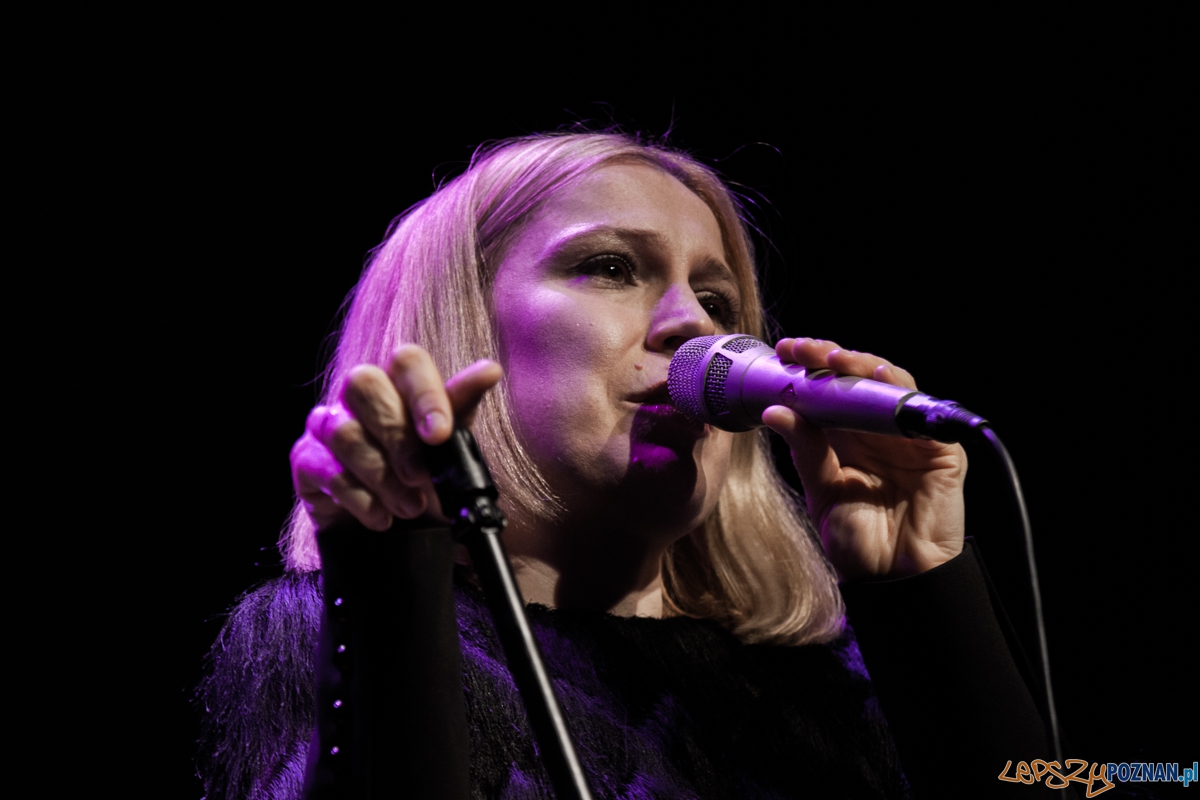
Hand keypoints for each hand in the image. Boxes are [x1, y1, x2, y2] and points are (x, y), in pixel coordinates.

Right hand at [290, 345, 502, 531]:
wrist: (397, 531)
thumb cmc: (424, 475)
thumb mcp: (450, 444)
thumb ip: (463, 406)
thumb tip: (489, 369)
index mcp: (398, 383)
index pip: (406, 361)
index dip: (423, 393)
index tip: (439, 434)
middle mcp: (358, 395)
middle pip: (363, 384)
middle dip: (397, 437)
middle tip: (420, 476)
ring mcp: (327, 425)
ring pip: (345, 433)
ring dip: (383, 477)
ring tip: (409, 506)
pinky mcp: (307, 461)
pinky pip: (327, 471)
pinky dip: (360, 499)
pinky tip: (382, 517)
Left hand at [762, 337, 966, 579]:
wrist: (892, 581)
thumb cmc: (857, 541)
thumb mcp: (822, 490)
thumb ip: (806, 450)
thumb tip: (774, 410)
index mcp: (848, 438)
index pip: (830, 391)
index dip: (809, 369)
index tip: (783, 353)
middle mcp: (878, 431)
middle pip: (857, 380)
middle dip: (830, 358)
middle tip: (801, 348)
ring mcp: (909, 438)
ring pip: (888, 386)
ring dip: (861, 366)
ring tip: (833, 357)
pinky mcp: (939, 450)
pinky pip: (921, 412)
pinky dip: (900, 391)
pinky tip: (878, 376)